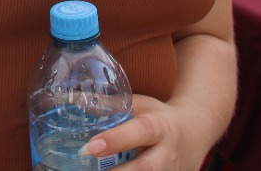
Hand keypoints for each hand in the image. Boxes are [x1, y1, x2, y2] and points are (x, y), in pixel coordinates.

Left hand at [81, 94, 211, 170]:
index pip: (139, 132)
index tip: (90, 148)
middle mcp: (167, 155)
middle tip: (85, 170)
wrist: (196, 132)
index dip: (115, 140)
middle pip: (145, 169)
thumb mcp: (136, 105)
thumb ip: (105, 104)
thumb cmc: (157, 116)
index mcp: (159, 127)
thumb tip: (64, 98)